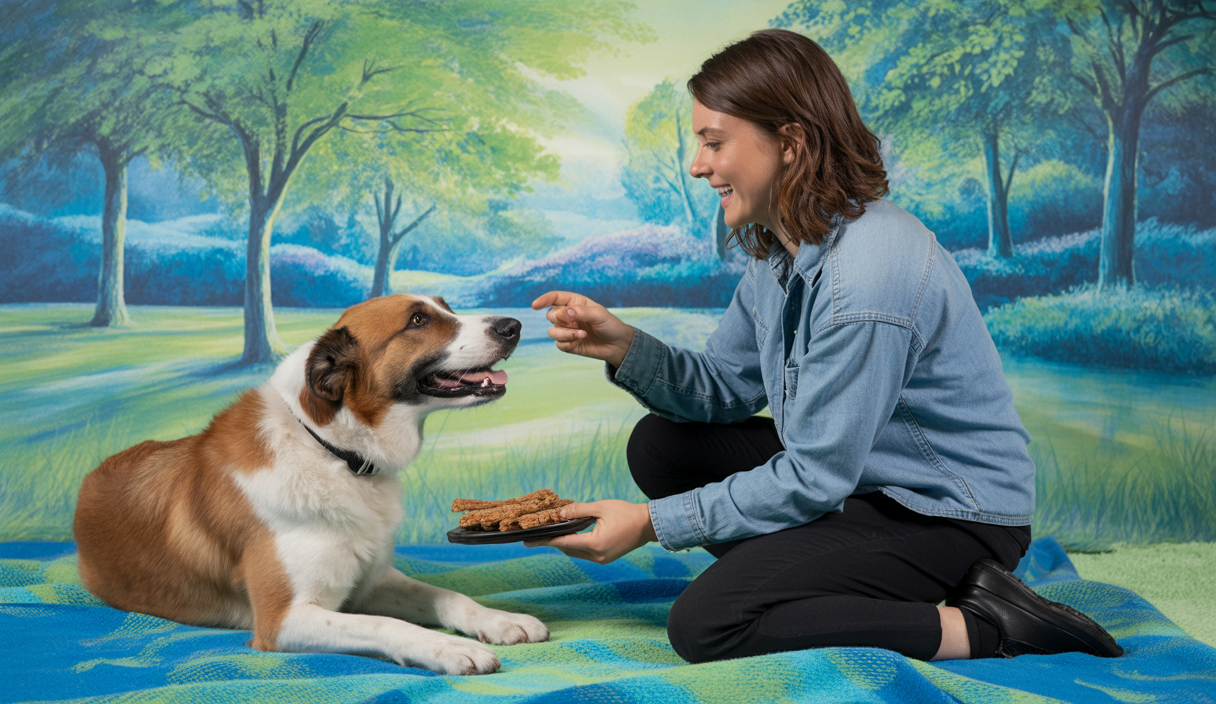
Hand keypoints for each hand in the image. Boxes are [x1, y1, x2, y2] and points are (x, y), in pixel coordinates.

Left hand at [524, 500, 656, 563]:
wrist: (648, 525)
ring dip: (563, 543)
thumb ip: (578, 510)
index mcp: (595, 544)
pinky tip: (569, 535)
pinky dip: (575, 545)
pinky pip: (584, 553)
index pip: (563, 542)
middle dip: (552, 542)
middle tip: (536, 535)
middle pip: (567, 549)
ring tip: (550, 534)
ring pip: (575, 553)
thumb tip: (559, 514)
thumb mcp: (600, 507)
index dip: (545, 540)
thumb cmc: (626, 513)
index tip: (529, 541)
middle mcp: (597, 556)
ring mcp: (602, 559)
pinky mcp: (605, 558)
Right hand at [531, 291, 634, 367]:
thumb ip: (582, 312)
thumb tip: (566, 312)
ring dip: (565, 333)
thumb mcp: (599, 314)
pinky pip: (559, 343)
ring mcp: (567, 330)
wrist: (617, 345)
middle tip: (576, 322)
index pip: (555, 298)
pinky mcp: (568, 344)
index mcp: (574, 303)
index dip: (543, 300)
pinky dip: (568, 343)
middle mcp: (568, 316)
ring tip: (582, 334)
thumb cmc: (610, 325)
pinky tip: (580, 341)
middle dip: (561, 319)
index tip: (534, 305)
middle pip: (551, 315)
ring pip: (552, 331)